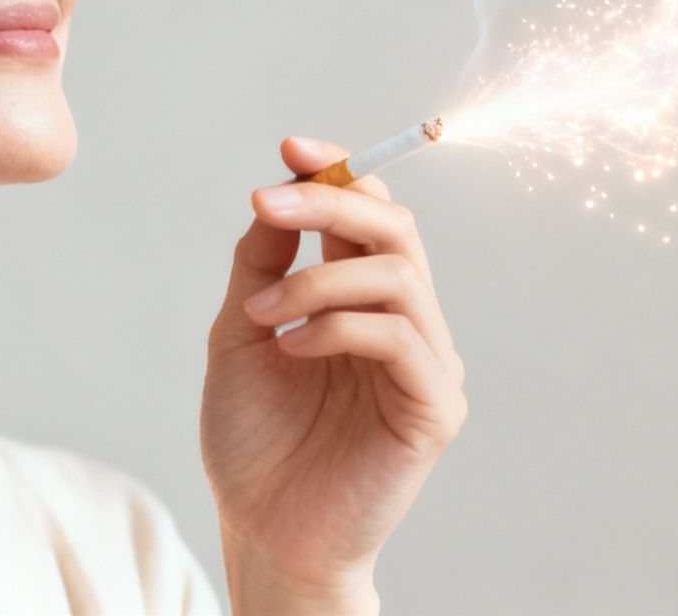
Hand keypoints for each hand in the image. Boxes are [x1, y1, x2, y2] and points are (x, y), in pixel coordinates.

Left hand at [201, 135, 467, 607]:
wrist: (263, 530)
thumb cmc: (254, 439)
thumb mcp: (241, 331)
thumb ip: (263, 263)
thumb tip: (276, 190)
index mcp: (362, 297)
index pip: (370, 211)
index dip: (339, 170)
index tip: (291, 147)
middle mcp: (405, 321)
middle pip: (394, 226)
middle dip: (329, 202)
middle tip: (267, 203)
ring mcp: (427, 363)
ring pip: (398, 274)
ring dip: (318, 278)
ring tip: (262, 311)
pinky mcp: (435, 409)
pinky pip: (400, 336)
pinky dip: (337, 326)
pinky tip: (289, 348)